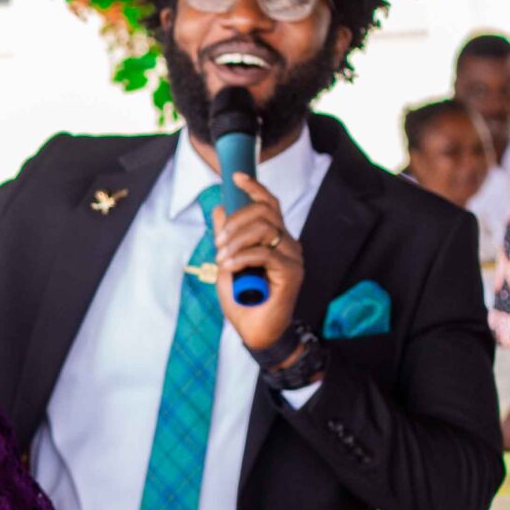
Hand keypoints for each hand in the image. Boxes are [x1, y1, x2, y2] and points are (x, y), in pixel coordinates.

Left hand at [210, 174, 305, 351]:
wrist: (255, 331)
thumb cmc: (243, 299)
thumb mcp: (227, 263)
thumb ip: (225, 237)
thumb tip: (218, 208)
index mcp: (275, 239)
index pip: (269, 204)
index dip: (254, 188)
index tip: (236, 177)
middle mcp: (287, 244)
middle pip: (264, 212)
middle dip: (235, 221)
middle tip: (218, 242)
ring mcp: (292, 257)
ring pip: (264, 229)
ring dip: (236, 240)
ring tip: (221, 259)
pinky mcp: (292, 272)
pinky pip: (264, 254)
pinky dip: (241, 257)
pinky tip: (229, 268)